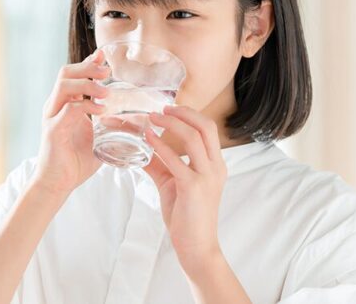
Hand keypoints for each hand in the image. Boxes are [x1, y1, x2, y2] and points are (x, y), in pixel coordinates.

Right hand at [31, 49, 110, 195]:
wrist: (58, 184)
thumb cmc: (76, 161)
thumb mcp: (98, 138)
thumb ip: (110, 125)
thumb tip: (135, 119)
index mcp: (65, 105)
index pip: (74, 75)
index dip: (88, 62)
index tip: (104, 56)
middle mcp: (55, 107)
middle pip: (65, 73)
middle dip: (87, 67)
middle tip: (107, 71)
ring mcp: (52, 117)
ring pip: (64, 86)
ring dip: (86, 84)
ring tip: (105, 91)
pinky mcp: (52, 131)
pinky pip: (67, 110)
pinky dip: (85, 106)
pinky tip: (101, 110)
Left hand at [142, 105, 227, 274]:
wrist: (196, 246)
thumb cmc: (187, 216)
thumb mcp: (172, 184)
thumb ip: (159, 164)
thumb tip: (140, 149)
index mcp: (215, 164)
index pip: (208, 129)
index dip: (189, 114)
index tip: (169, 108)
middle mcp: (216, 167)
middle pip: (205, 126)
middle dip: (183, 113)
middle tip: (161, 109)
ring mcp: (207, 176)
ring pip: (194, 137)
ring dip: (171, 123)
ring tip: (152, 119)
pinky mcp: (193, 187)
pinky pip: (176, 160)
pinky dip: (160, 145)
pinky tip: (147, 139)